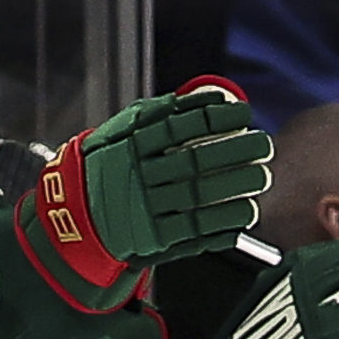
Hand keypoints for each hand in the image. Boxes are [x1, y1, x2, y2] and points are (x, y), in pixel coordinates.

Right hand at [14, 76, 272, 311]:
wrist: (73, 220)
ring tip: (260, 180)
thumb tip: (207, 96)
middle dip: (237, 154)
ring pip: (199, 198)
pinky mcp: (151, 241)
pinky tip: (243, 215)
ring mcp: (144, 211)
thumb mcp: (120, 133)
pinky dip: (222, 224)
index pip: (181, 126)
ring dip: (236, 189)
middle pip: (196, 162)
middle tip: (265, 147)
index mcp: (130, 147)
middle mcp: (137, 177)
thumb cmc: (107, 169)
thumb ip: (160, 114)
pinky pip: (193, 232)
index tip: (245, 115)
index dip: (217, 119)